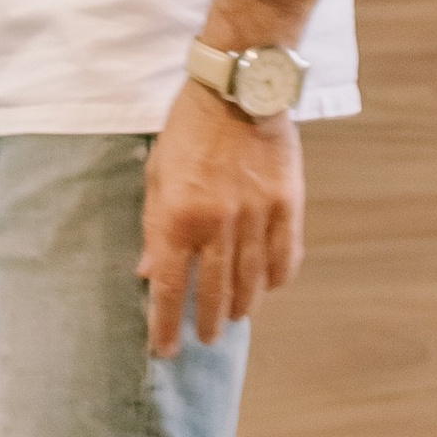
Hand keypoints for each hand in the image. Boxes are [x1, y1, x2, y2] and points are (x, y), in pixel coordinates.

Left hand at [140, 77, 304, 356]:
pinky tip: (270, 287)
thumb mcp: (157, 174)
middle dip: (207, 323)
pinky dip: (277, 277)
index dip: (166, 325)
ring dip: (242, 306)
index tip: (166, 349)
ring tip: (236, 318)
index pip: (170, 288)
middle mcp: (217, 223)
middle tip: (206, 339)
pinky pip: (285, 254)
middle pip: (214, 292)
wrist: (238, 87)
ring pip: (251, 280)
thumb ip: (155, 226)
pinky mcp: (287, 203)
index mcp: (178, 217)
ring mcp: (256, 215)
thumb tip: (149, 273)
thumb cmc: (188, 128)